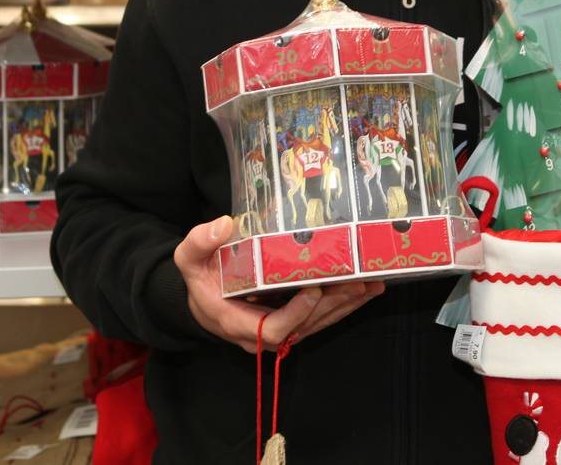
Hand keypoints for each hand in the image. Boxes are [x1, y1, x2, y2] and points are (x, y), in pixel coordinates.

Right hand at [173, 215, 383, 351]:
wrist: (204, 300)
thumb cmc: (200, 279)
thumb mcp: (189, 260)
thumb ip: (198, 243)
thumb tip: (223, 226)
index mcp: (238, 322)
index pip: (273, 329)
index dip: (297, 314)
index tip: (313, 288)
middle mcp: (263, 335)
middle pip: (305, 327)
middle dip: (333, 305)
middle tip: (357, 282)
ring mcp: (281, 331)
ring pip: (318, 324)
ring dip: (346, 305)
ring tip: (371, 284)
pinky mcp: (294, 323)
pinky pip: (321, 318)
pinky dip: (345, 305)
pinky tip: (368, 290)